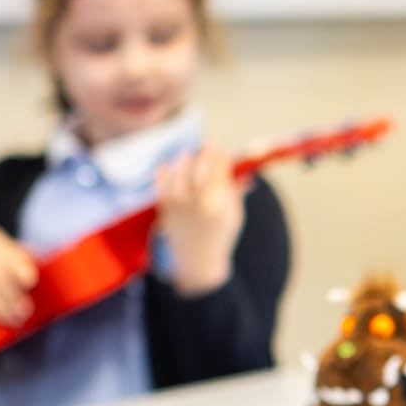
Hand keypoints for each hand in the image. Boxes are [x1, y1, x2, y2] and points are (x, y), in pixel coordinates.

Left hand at [154, 146, 242, 297]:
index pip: (219, 172)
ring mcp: (178, 205)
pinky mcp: (165, 208)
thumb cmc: (220, 236)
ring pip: (179, 172)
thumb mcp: (234, 215)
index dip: (220, 157)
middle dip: (205, 154)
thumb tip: (244, 171)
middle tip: (210, 145)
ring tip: (190, 156)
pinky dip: (164, 172)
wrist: (197, 260)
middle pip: (199, 168)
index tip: (222, 149)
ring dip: (185, 160)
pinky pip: (161, 182)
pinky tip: (169, 167)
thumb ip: (236, 192)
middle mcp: (196, 203)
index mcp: (217, 205)